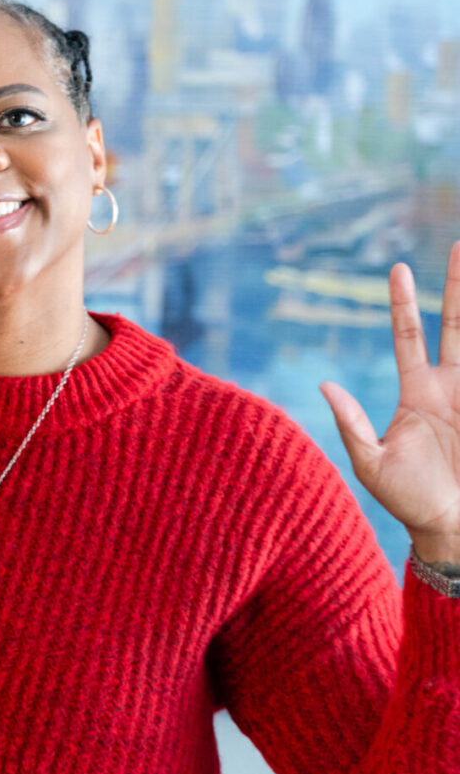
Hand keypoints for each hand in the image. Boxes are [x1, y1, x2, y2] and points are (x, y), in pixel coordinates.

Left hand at [322, 243, 459, 563]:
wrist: (451, 529)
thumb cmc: (408, 500)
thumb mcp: (371, 462)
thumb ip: (352, 424)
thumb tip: (326, 385)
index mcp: (418, 392)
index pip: (410, 336)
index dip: (404, 303)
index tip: (398, 268)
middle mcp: (450, 386)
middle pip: (456, 325)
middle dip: (458, 286)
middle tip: (456, 244)